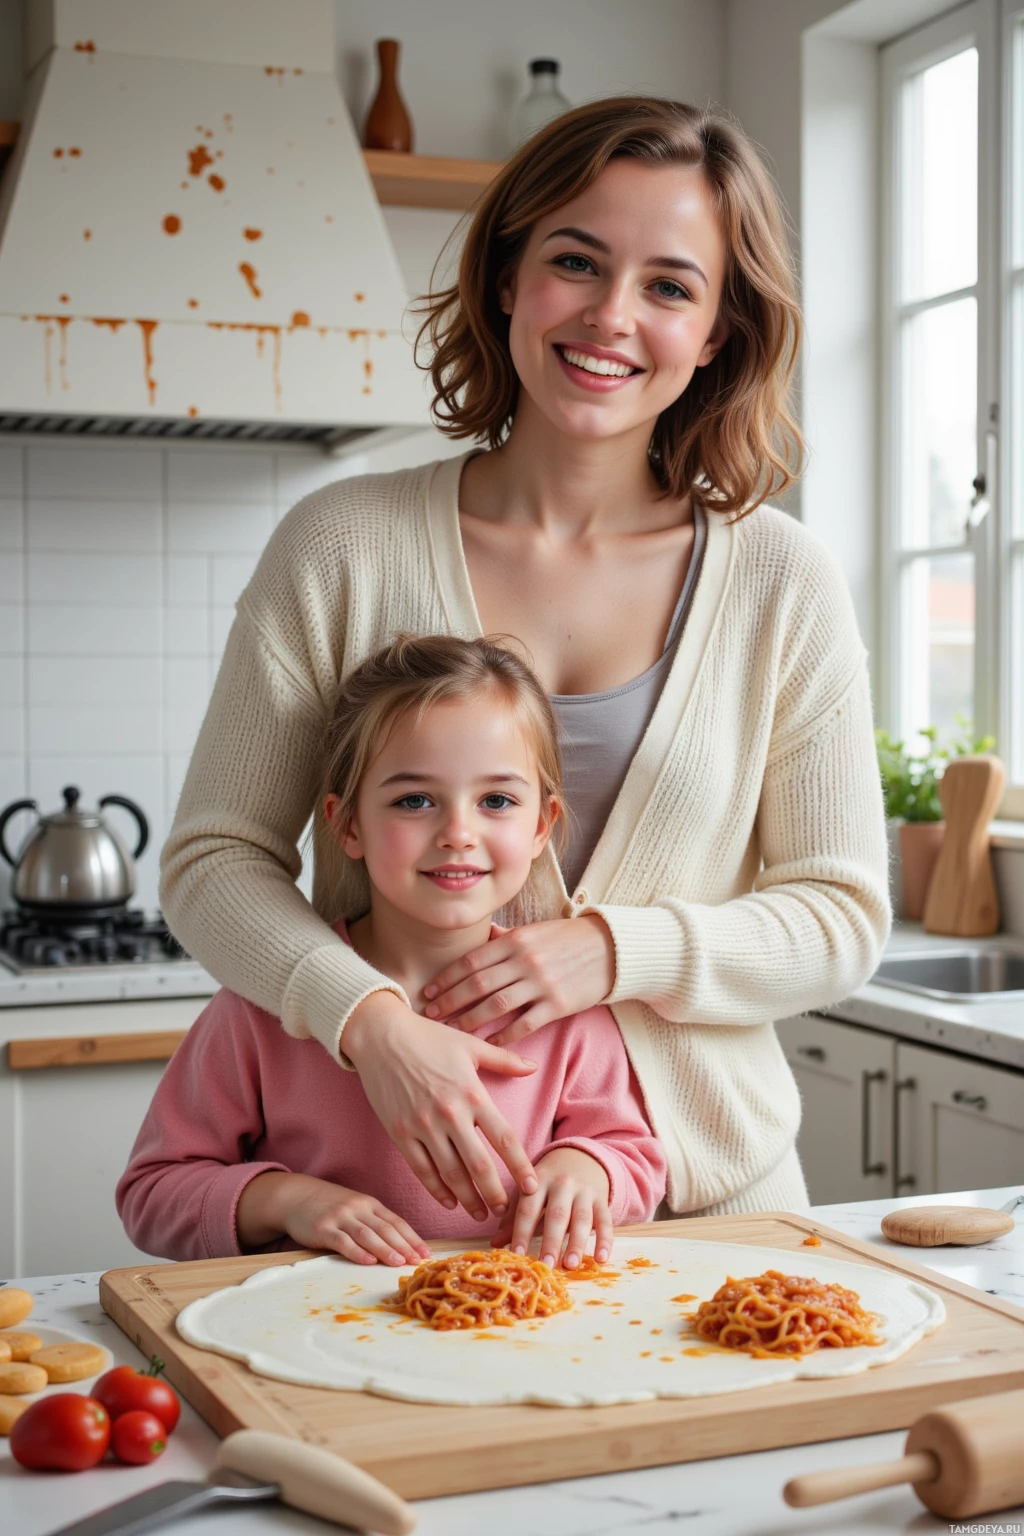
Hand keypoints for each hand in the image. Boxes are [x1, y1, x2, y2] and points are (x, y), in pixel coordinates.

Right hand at [236, 1171, 430, 1265]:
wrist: (296, 1196)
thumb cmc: (331, 1207)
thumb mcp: (356, 1209)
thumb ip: (375, 1223)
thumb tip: (401, 1246)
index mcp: (370, 1204)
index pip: (396, 1222)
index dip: (412, 1238)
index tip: (426, 1253)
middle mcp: (358, 1208)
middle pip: (385, 1228)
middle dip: (404, 1245)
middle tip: (418, 1261)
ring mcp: (340, 1217)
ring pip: (367, 1234)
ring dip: (384, 1249)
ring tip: (398, 1262)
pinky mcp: (323, 1228)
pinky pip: (342, 1241)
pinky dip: (356, 1252)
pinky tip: (368, 1261)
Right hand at [343, 990, 539, 1220]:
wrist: (381, 1036)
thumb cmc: (428, 1037)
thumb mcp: (470, 1045)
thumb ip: (504, 1060)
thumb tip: (534, 1067)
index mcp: (473, 1093)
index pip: (504, 1138)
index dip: (520, 1166)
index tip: (532, 1186)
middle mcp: (450, 1113)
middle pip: (479, 1165)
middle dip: (495, 1194)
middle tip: (506, 1211)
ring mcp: (422, 1125)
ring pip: (450, 1174)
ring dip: (468, 1198)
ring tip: (481, 1213)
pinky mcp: (399, 1132)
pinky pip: (421, 1169)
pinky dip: (437, 1189)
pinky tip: (449, 1201)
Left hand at [423, 915, 615, 1043]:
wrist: (610, 949)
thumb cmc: (568, 939)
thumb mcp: (534, 930)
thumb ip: (506, 936)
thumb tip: (483, 935)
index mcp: (515, 941)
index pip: (471, 962)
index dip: (446, 978)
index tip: (427, 992)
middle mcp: (524, 961)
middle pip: (477, 985)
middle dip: (449, 1001)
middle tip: (430, 1015)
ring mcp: (541, 984)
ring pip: (495, 1005)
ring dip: (469, 1019)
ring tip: (452, 1029)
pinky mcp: (557, 1005)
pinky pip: (524, 1024)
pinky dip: (503, 1036)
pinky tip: (487, 1044)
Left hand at [492, 1148, 612, 1269]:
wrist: (581, 1157)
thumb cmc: (548, 1182)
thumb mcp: (529, 1192)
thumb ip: (514, 1217)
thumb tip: (495, 1243)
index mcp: (538, 1180)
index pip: (528, 1208)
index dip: (521, 1232)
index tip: (517, 1255)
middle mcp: (562, 1184)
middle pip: (556, 1214)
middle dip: (551, 1241)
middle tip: (546, 1265)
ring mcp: (584, 1191)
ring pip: (582, 1218)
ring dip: (577, 1243)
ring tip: (571, 1265)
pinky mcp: (602, 1200)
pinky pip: (606, 1220)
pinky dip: (605, 1240)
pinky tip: (601, 1259)